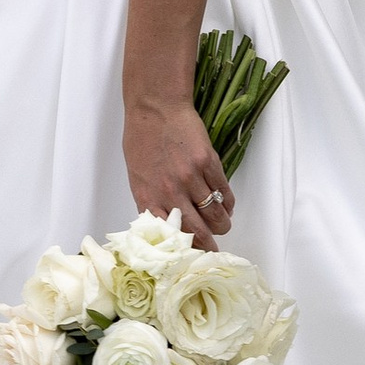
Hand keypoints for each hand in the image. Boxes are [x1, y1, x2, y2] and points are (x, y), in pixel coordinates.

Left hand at [123, 93, 233, 249]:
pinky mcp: (208, 163)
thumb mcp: (136, 176)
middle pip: (198, 230)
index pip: (170, 235)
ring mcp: (191, 178)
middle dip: (209, 244)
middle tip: (214, 248)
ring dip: (222, 224)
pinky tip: (227, 207)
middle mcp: (171, 192)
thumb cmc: (142, 139)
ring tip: (222, 225)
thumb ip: (150, 200)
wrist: (156, 108)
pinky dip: (228, 204)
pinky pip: (224, 192)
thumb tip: (166, 221)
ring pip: (215, 214)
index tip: (192, 256)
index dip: (184, 248)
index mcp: (149, 197)